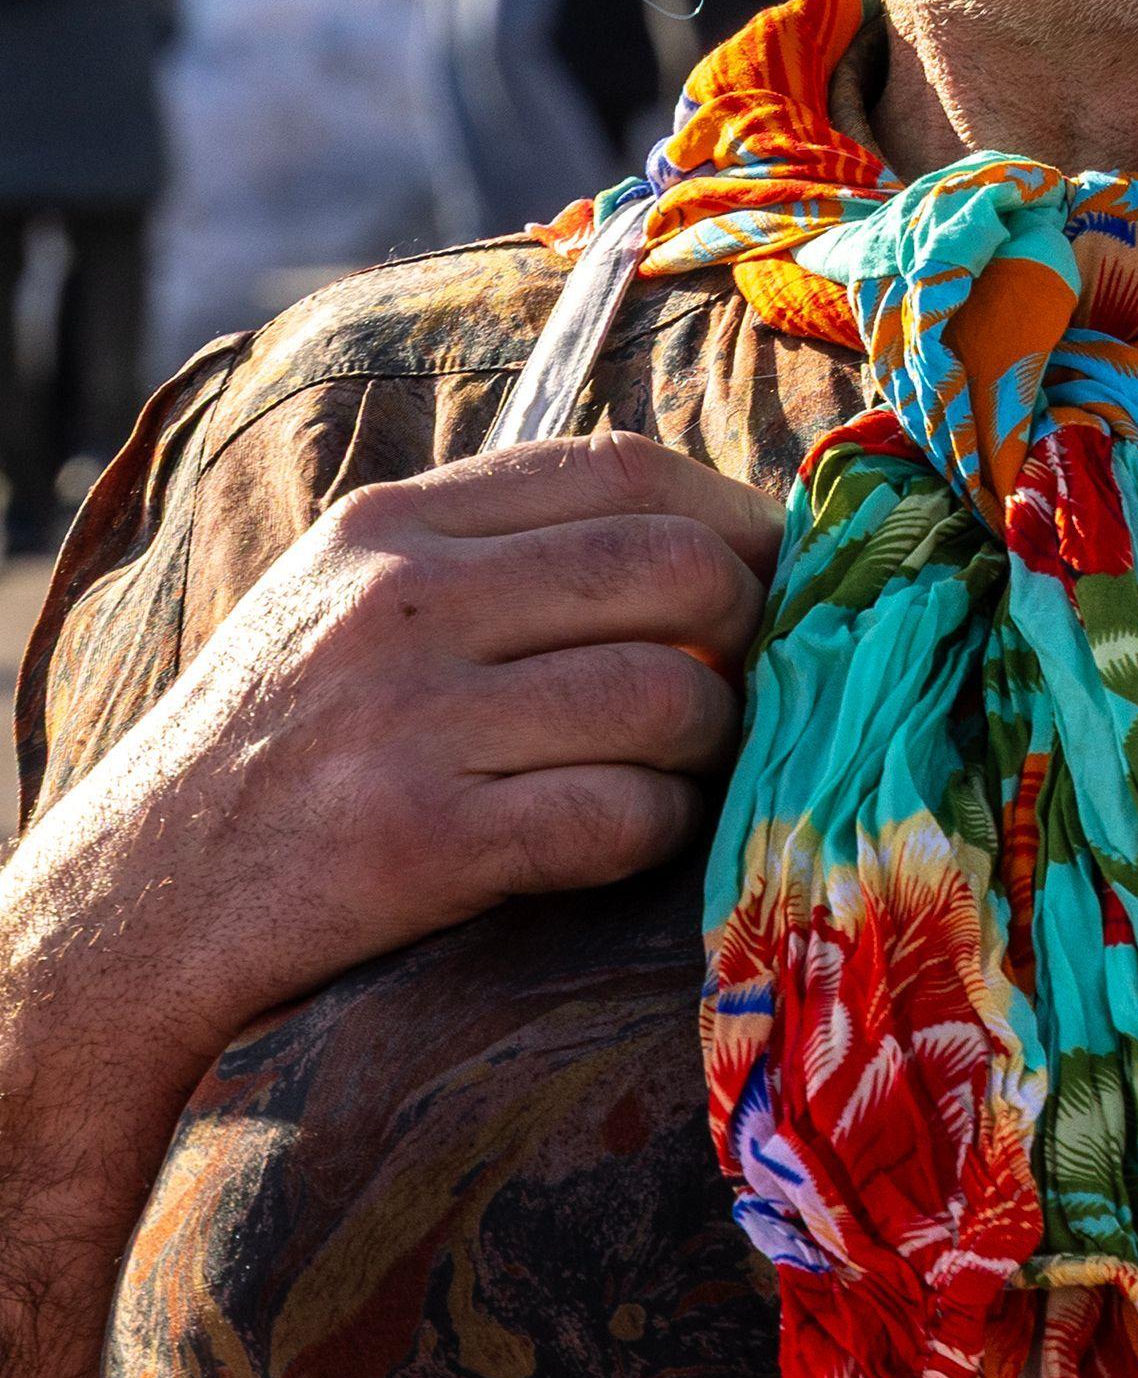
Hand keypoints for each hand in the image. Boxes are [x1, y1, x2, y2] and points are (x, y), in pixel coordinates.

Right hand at [8, 433, 775, 1068]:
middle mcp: (400, 604)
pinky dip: (654, 831)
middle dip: (745, 628)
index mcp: (391, 527)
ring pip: (669, 697)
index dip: (734, 514)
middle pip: (677, 571)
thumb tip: (698, 536)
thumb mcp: (344, 601)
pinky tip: (621, 835)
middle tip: (737, 677)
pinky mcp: (421, 842)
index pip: (621, 467)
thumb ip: (493, 553)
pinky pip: (621, 815)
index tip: (771, 565)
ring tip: (674, 766)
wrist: (126, 910)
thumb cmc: (268, 749)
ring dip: (706, 744)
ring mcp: (408, 722)